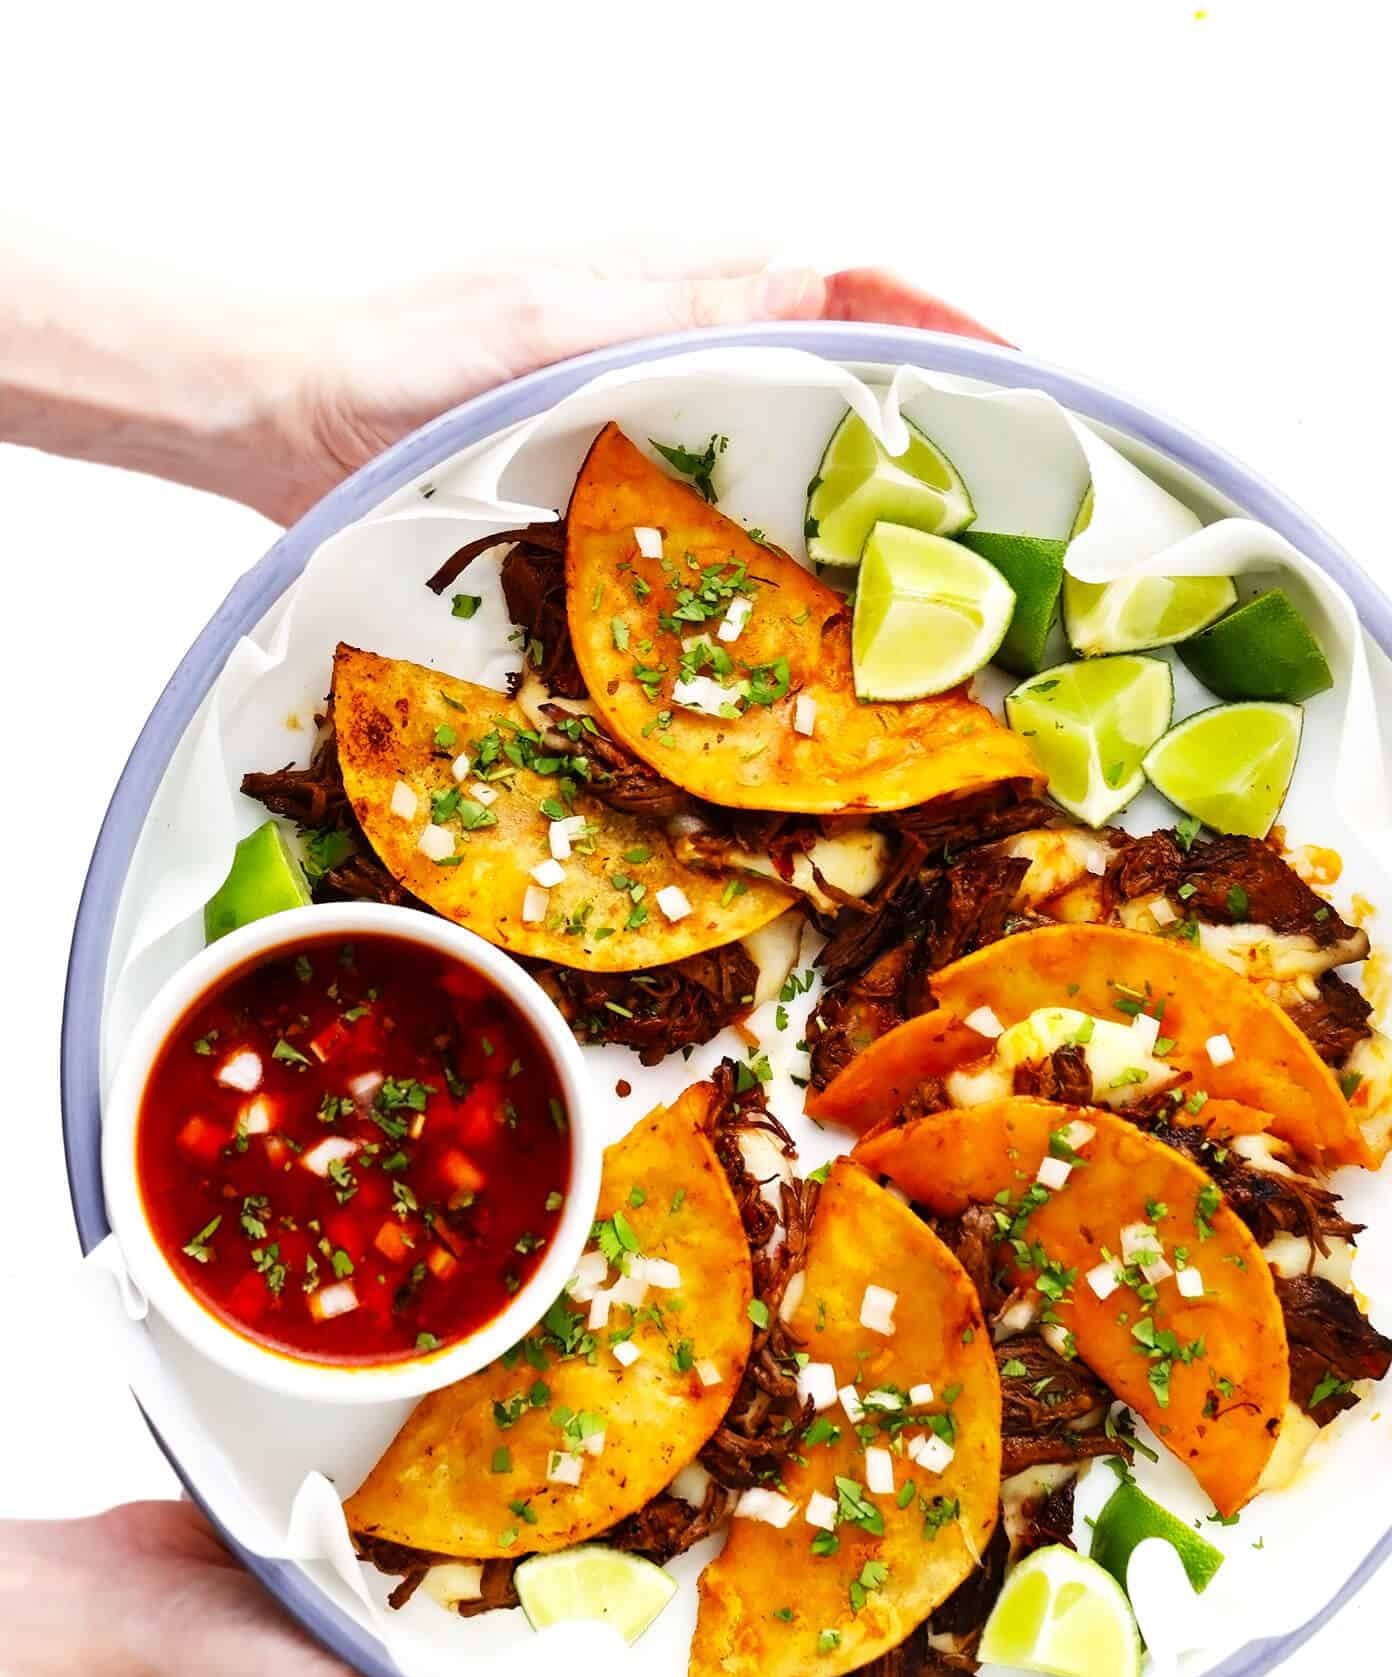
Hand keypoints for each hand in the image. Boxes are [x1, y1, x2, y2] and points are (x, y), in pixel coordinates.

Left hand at [254, 258, 1007, 522]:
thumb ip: (679, 310)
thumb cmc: (409, 359)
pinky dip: (777, 535)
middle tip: (1010, 494)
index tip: (1025, 382)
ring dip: (862, 487)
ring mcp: (649, 406)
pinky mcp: (611, 469)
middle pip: (838, 364)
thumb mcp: (554, 325)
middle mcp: (681, 338)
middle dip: (932, 415)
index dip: (944, 327)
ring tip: (937, 564)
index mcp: (684, 284)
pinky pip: (721, 497)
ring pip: (787, 436)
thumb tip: (817, 288)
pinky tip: (803, 597)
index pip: (850, 287)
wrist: (302, 414)